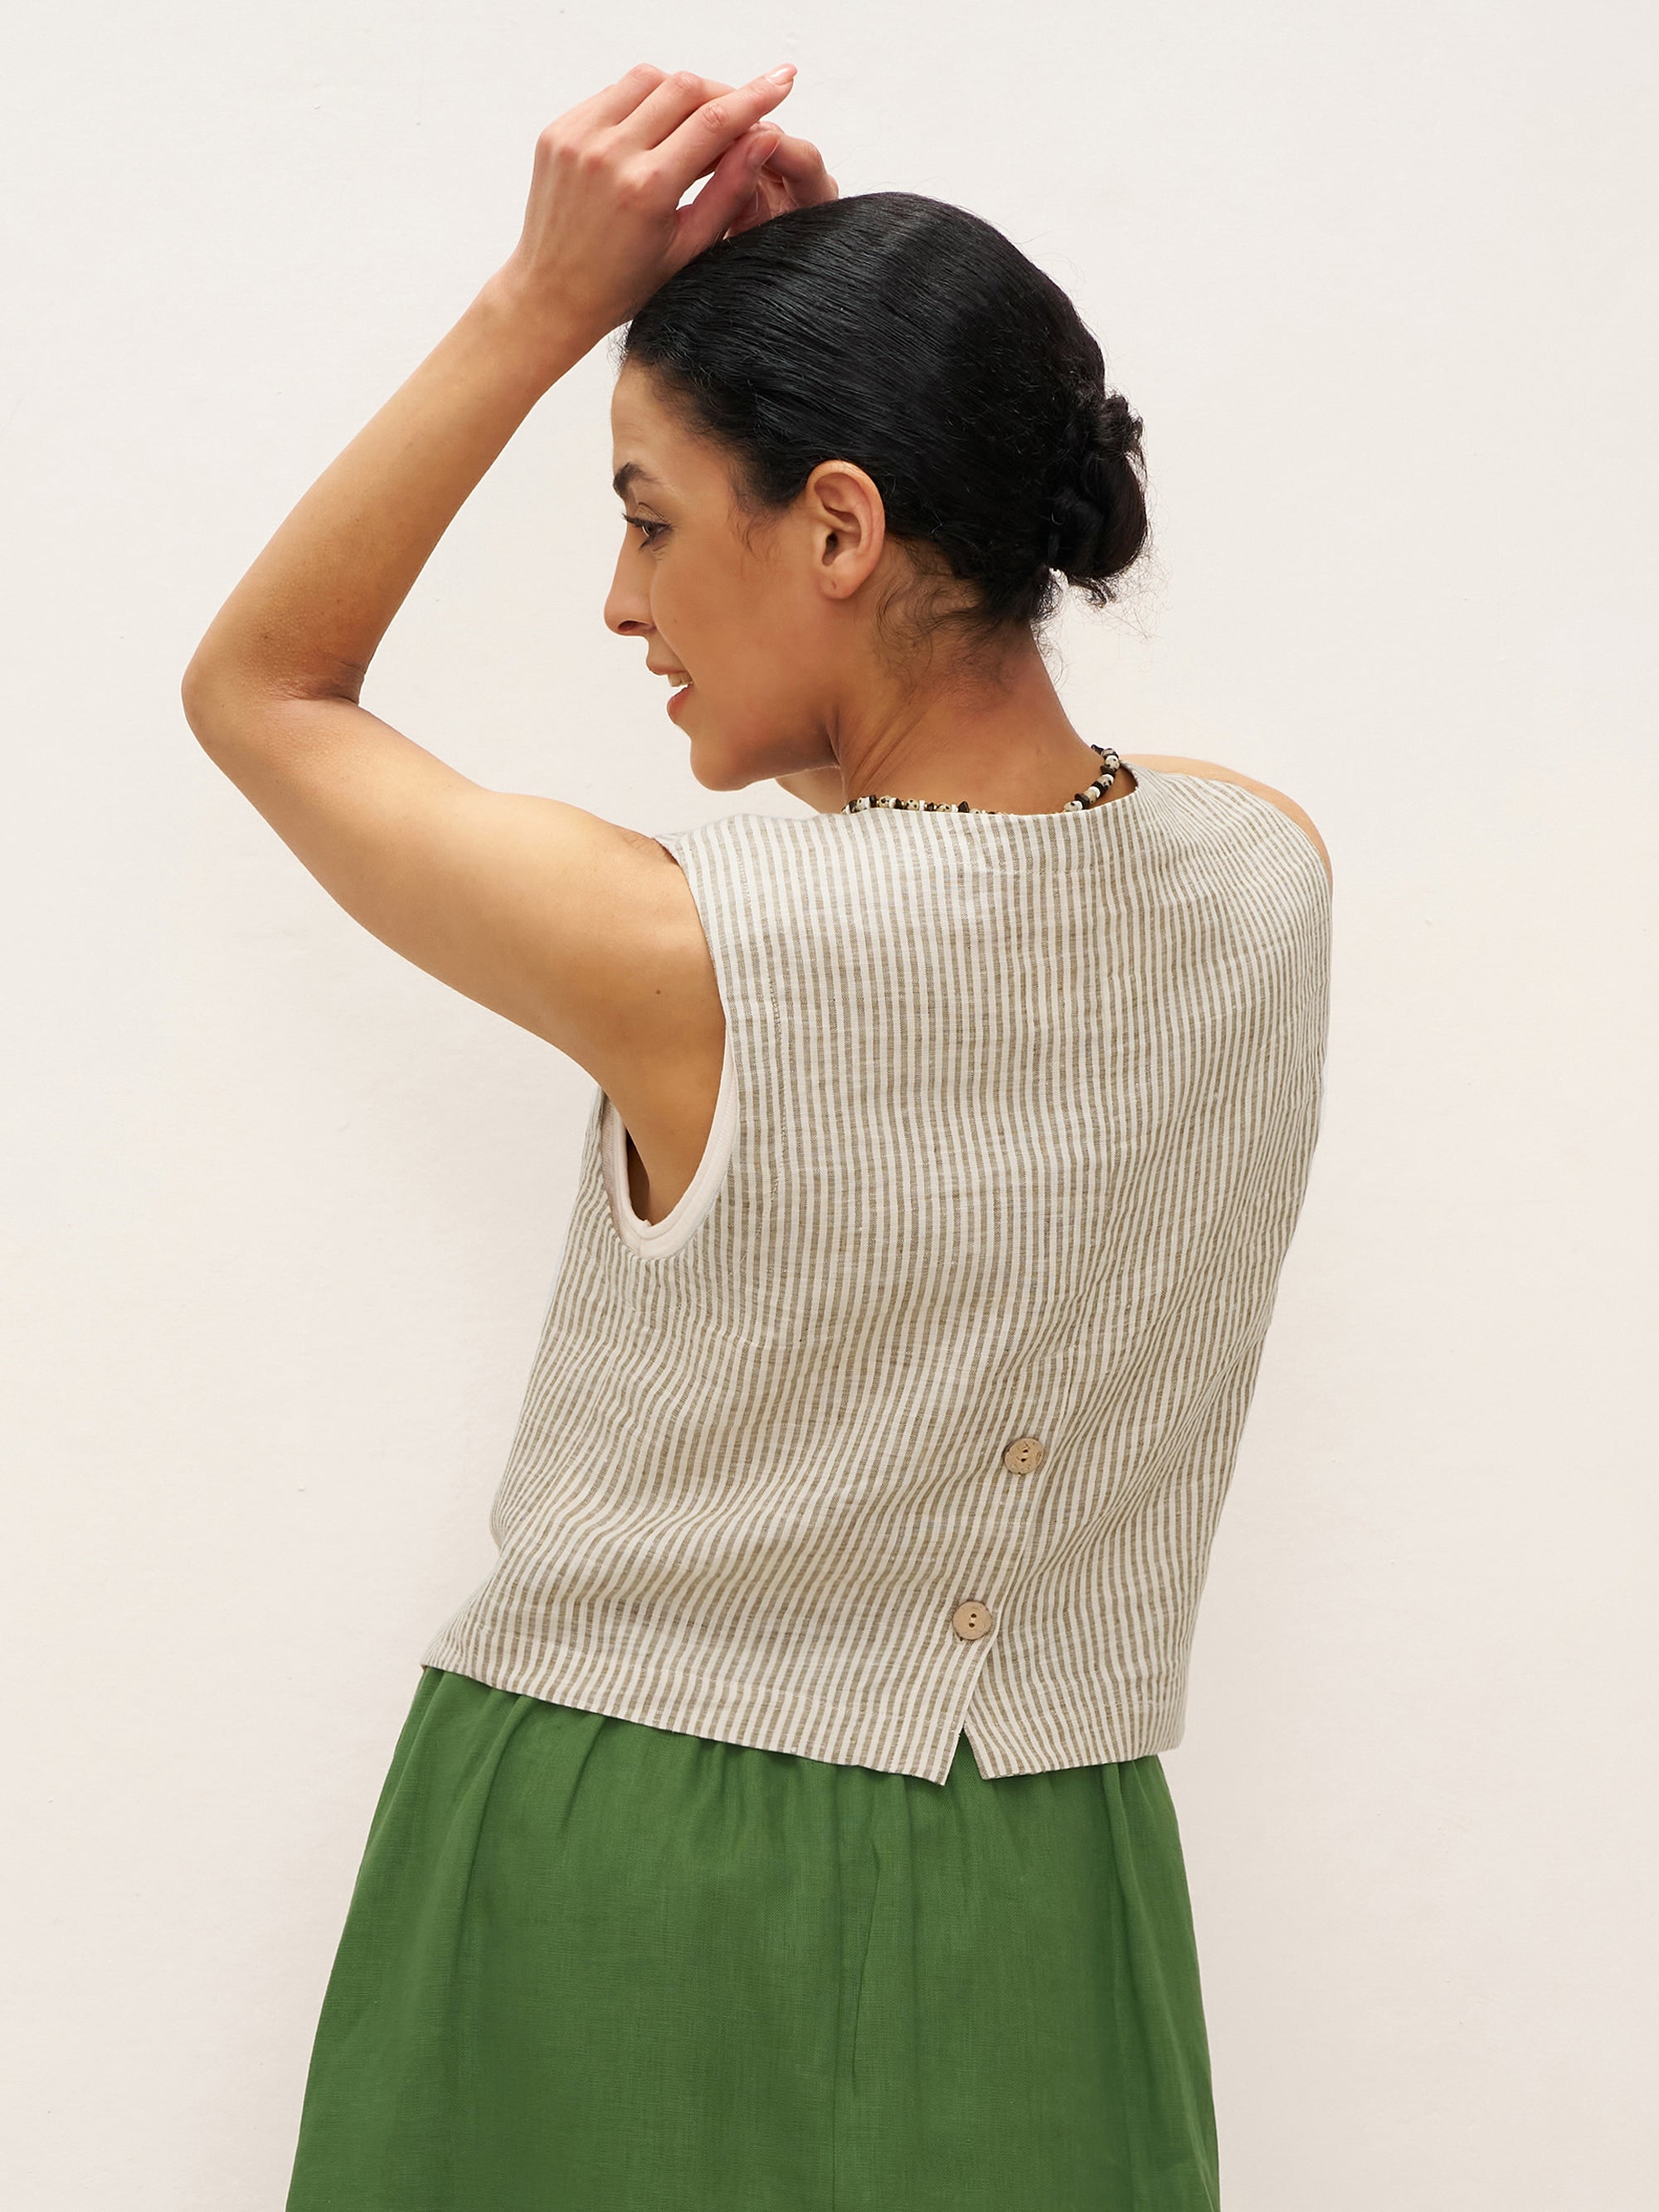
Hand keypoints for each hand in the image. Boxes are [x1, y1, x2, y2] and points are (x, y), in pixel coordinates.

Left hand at [492, 62, 832, 355]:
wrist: (552, 295)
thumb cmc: (623, 285)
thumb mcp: (688, 246)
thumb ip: (729, 189)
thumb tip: (764, 139)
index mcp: (646, 189)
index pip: (714, 123)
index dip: (754, 99)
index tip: (781, 82)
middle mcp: (609, 154)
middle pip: (683, 89)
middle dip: (720, 93)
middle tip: (740, 112)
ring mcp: (578, 138)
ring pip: (648, 80)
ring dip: (680, 92)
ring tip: (695, 123)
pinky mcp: (559, 131)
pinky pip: (612, 94)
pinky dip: (641, 101)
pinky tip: (654, 130)